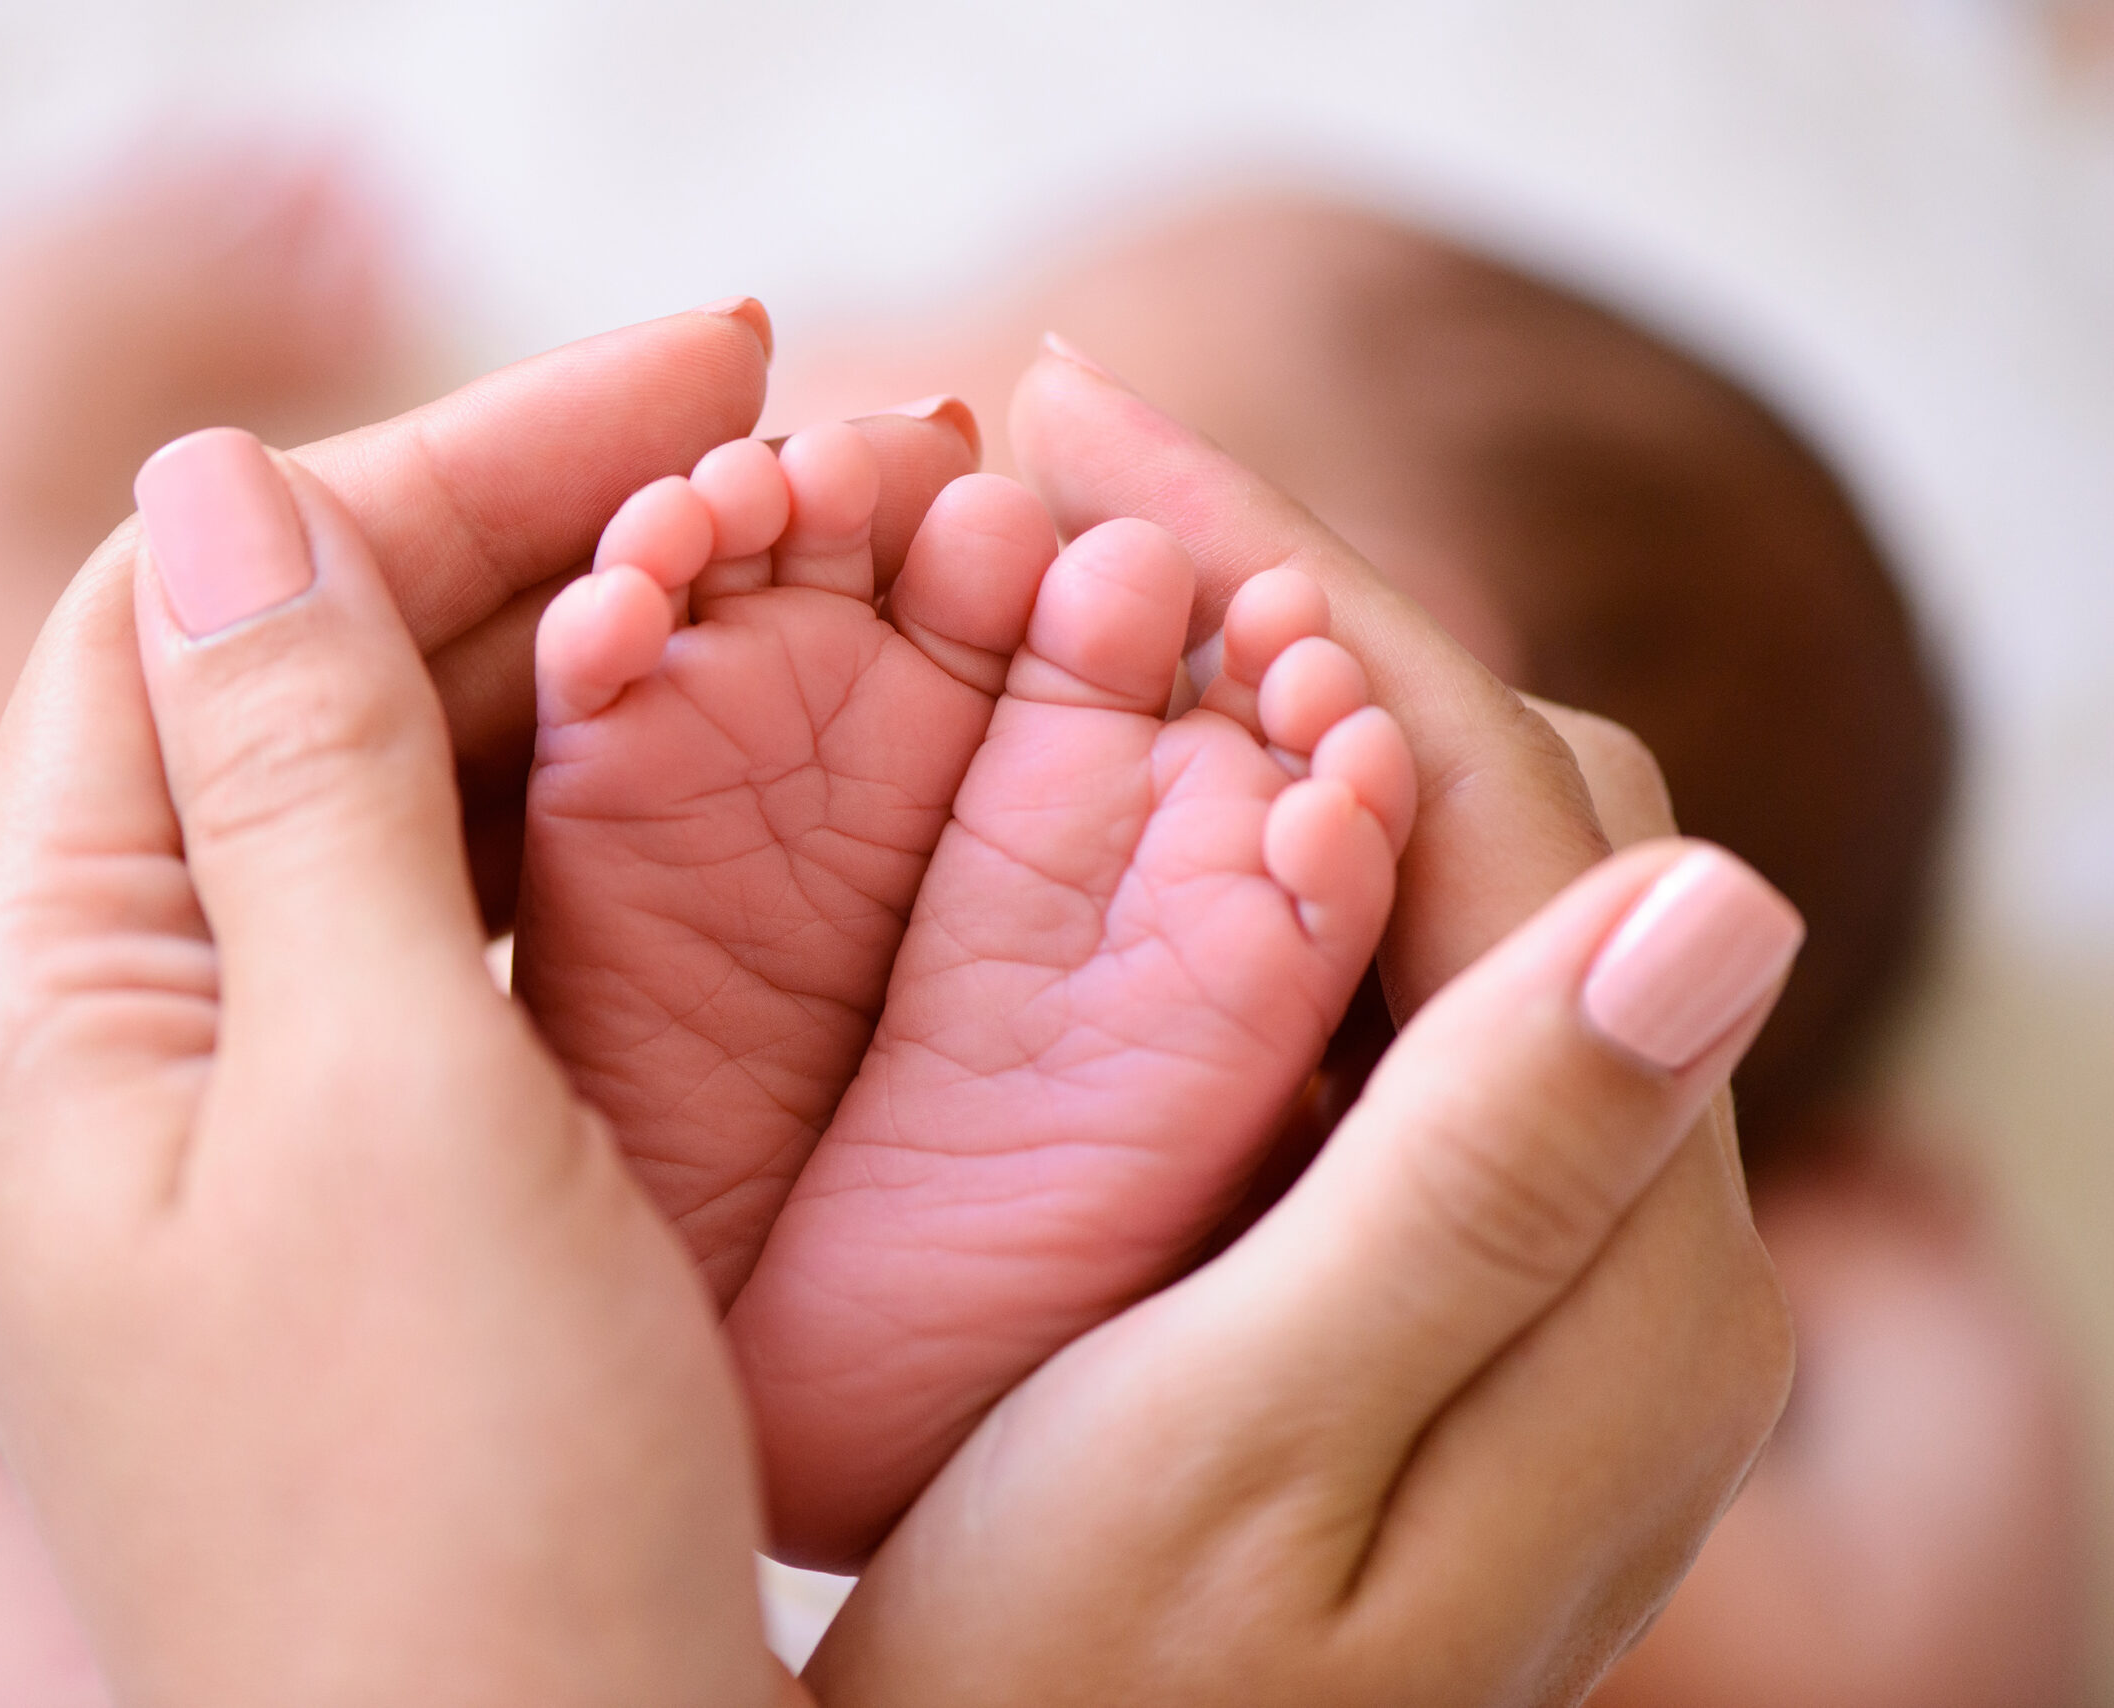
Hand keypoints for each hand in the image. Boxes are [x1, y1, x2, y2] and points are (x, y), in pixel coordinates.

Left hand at [0, 329, 849, 1702]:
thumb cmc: (449, 1519)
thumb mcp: (380, 1102)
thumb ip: (295, 780)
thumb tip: (217, 487)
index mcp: (34, 999)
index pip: (198, 605)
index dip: (444, 459)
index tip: (700, 367)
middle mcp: (107, 1037)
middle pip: (298, 682)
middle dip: (530, 532)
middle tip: (783, 431)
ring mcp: (240, 1112)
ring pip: (389, 796)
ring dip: (571, 659)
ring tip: (781, 555)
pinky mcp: (367, 1181)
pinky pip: (455, 929)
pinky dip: (583, 818)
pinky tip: (716, 751)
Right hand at [805, 341, 1799, 1704]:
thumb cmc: (1080, 1700)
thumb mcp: (1255, 1449)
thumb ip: (1487, 1182)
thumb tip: (1733, 892)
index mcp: (1630, 1279)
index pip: (1507, 815)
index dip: (1306, 593)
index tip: (1091, 424)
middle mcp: (1638, 1247)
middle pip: (1508, 817)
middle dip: (1292, 618)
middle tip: (1059, 490)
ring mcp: (1542, 1256)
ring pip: (1443, 886)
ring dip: (1265, 719)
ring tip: (1070, 594)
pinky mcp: (1438, 1271)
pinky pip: (1379, 998)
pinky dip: (1250, 861)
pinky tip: (1114, 802)